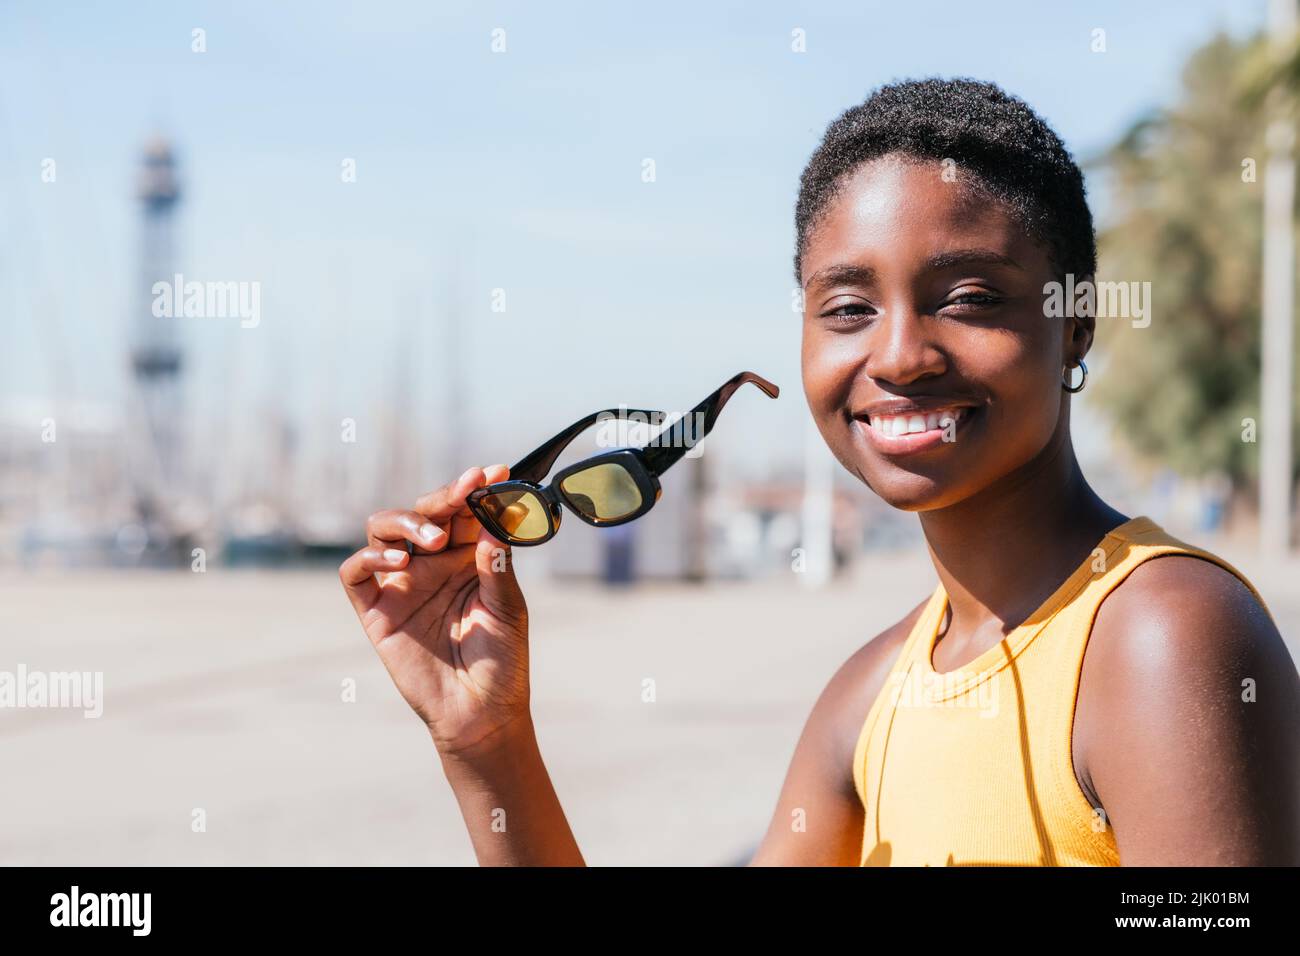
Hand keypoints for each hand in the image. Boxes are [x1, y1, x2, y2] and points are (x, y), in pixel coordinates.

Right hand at [340, 465, 531, 755]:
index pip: (465, 511)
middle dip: (443, 496)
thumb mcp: (508, 609)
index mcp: (468, 556)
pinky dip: (371, 557)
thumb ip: (498, 565)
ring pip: (384, 529)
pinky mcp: (376, 610)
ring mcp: (401, 583)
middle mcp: (432, 563)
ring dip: (406, 522)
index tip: (493, 472)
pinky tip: (400, 562)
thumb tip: (494, 521)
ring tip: (435, 539)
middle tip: (465, 491)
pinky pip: (356, 572)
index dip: (476, 488)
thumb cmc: (501, 662)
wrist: (480, 713)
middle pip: (424, 511)